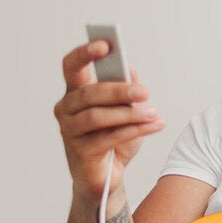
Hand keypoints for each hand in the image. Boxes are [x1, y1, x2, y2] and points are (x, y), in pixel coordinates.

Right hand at [54, 41, 165, 199]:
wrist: (107, 177)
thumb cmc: (113, 139)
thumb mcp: (124, 110)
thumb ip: (125, 89)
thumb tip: (130, 70)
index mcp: (75, 93)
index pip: (72, 67)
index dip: (85, 53)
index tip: (106, 44)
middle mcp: (66, 109)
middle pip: (89, 93)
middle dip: (119, 90)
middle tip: (145, 91)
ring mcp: (69, 131)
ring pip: (98, 116)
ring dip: (130, 113)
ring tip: (155, 113)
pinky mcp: (80, 152)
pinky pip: (108, 137)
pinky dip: (135, 130)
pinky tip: (155, 125)